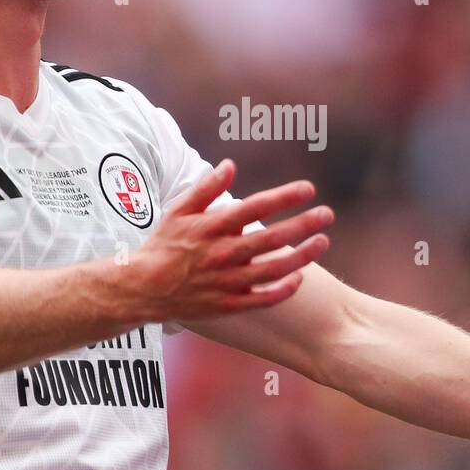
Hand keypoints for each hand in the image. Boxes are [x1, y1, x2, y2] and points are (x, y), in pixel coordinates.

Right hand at [124, 159, 333, 322]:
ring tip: (324, 241)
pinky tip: (300, 278)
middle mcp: (222, 254)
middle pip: (270, 238)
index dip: (284, 197)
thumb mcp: (179, 210)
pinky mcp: (227, 305)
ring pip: (272, 270)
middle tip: (327, 214)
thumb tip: (230, 164)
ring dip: (301, 256)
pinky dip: (282, 290)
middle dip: (302, 225)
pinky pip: (261, 300)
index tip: (309, 188)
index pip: (255, 207)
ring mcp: (226, 282)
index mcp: (212, 228)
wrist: (142, 288)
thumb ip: (206, 188)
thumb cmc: (163, 244)